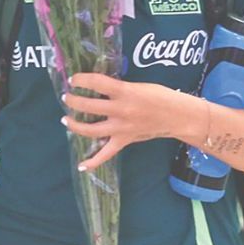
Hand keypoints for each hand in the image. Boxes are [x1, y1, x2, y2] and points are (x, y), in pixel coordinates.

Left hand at [60, 72, 179, 171]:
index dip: (82, 79)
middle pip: (89, 106)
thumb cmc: (161, 96)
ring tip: (65, 119)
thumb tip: (100, 87)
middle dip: (73, 101)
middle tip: (66, 97)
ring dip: (75, 125)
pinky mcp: (125, 140)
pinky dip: (93, 161)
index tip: (74, 79)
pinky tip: (82, 166)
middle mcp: (120, 110)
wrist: (177, 116)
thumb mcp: (139, 85)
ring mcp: (121, 128)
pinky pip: (106, 154)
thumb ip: (119, 88)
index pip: (97, 82)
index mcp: (125, 91)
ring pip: (91, 130)